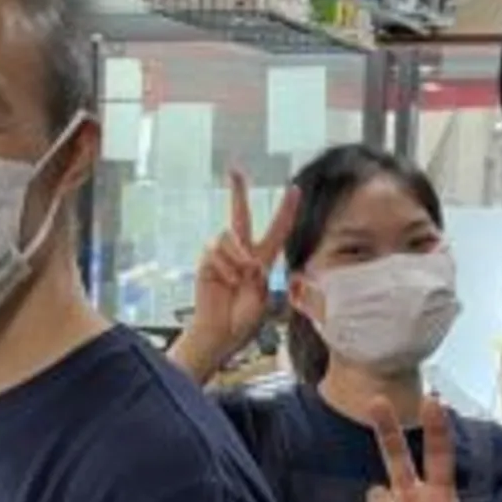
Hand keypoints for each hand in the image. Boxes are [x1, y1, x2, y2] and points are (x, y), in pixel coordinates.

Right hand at [188, 170, 298, 364]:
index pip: (277, 229)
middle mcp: (242, 252)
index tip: (294, 189)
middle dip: (238, 192)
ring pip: (230, 236)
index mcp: (263, 259)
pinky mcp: (207, 261)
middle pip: (239, 214)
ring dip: (237, 257)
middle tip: (234, 169)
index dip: (286, 209)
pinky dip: (224, 267)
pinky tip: (225, 282)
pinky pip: (216, 251)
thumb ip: (260, 277)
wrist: (220, 332)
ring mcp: (223, 256)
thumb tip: (251, 261)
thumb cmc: (243, 320)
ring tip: (238, 279)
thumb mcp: (262, 299)